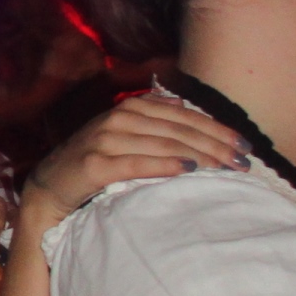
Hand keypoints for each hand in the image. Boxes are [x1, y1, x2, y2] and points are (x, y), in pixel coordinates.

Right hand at [25, 89, 245, 220]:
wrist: (50, 187)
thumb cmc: (96, 163)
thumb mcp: (126, 135)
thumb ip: (155, 122)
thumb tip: (188, 111)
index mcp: (132, 107)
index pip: (185, 116)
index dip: (218, 129)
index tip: (245, 146)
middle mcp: (119, 118)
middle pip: (179, 130)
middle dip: (216, 146)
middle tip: (244, 163)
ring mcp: (104, 139)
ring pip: (162, 144)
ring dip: (199, 156)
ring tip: (225, 169)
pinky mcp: (93, 164)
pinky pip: (135, 163)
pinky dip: (163, 165)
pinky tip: (186, 170)